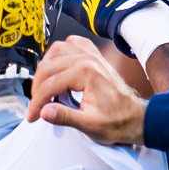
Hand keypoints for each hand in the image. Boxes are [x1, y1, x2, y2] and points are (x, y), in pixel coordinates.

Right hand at [27, 36, 150, 144]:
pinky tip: (58, 66)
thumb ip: (65, 117)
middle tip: (37, 106)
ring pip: (56, 50)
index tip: (33, 116)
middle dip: (37, 88)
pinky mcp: (94, 56)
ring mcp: (92, 55)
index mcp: (86, 73)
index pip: (50, 85)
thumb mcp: (89, 125)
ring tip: (44, 88)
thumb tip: (44, 112)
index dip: (37, 103)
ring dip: (45, 69)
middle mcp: (88, 59)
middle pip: (48, 66)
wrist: (135, 118)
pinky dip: (61, 52)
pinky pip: (72, 44)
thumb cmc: (117, 122)